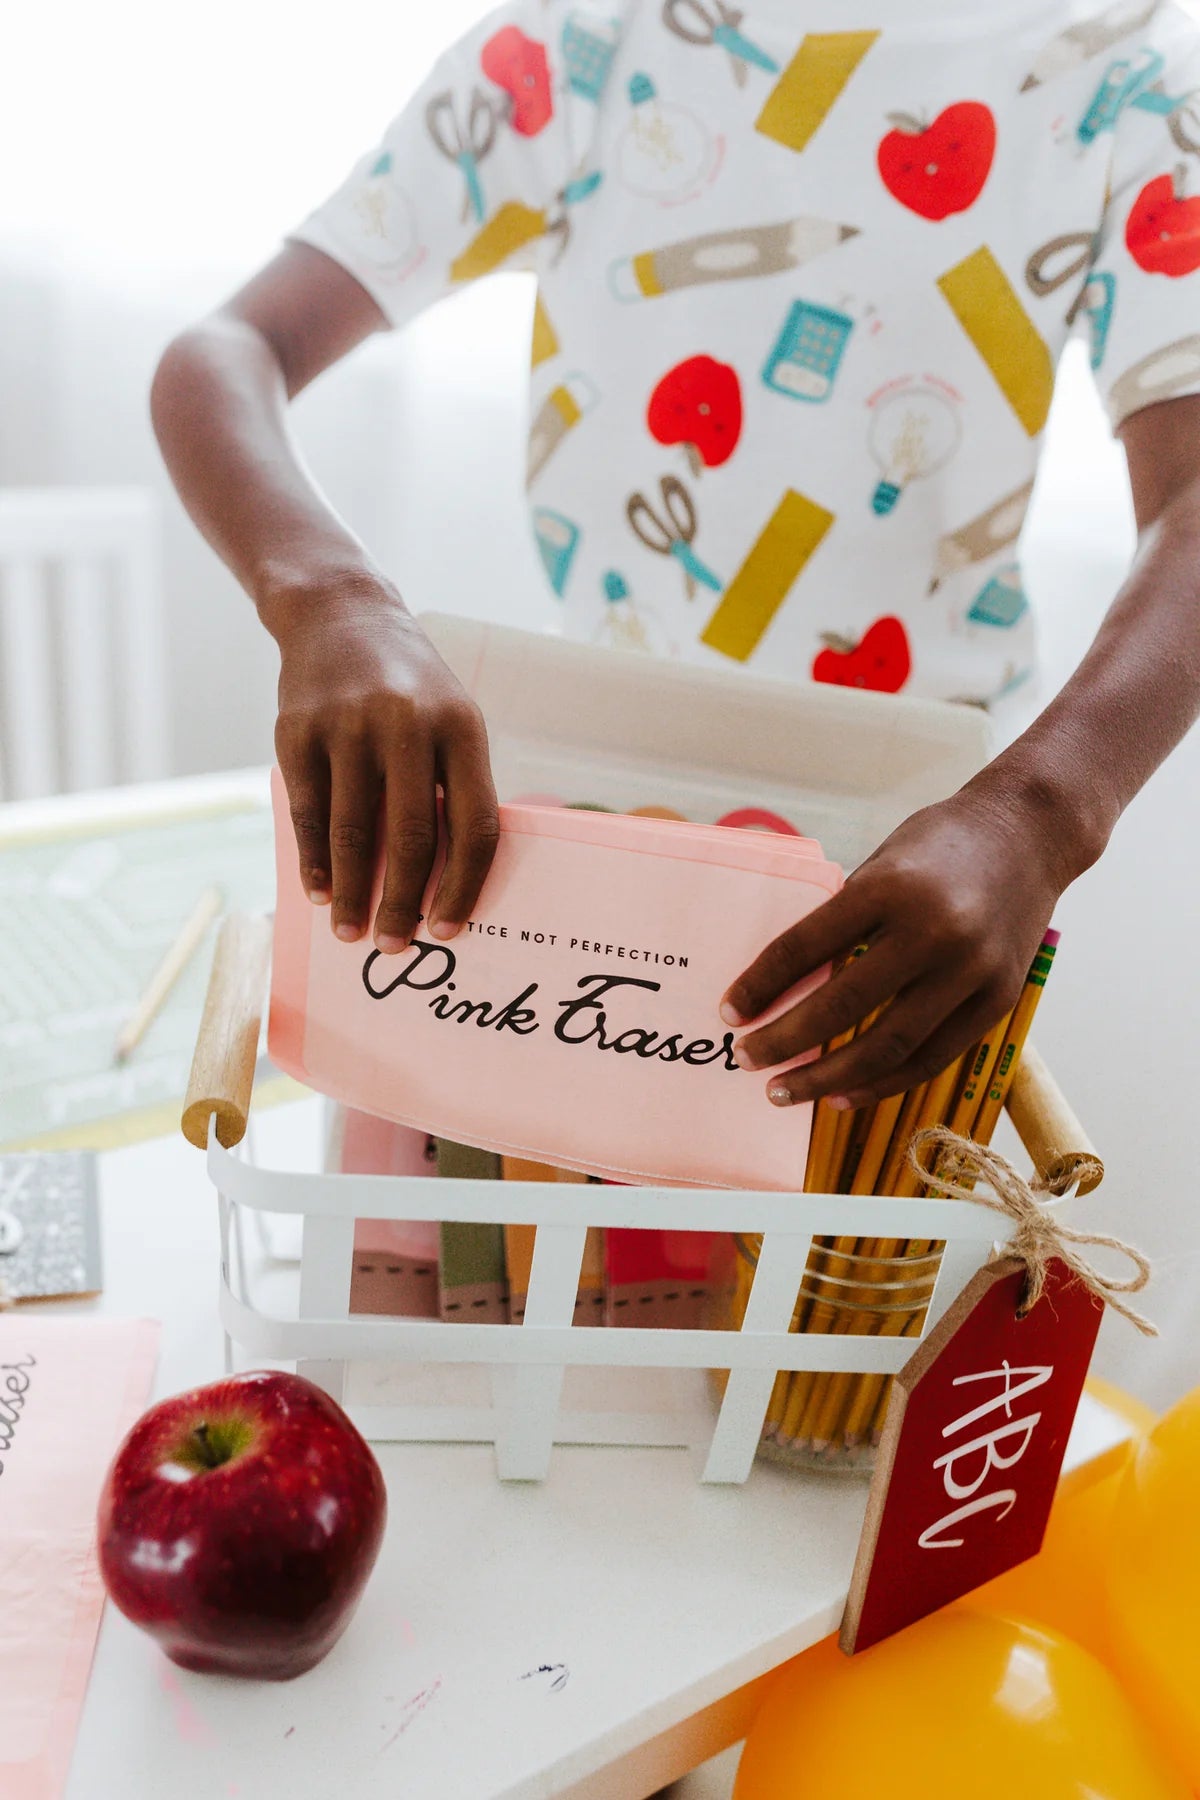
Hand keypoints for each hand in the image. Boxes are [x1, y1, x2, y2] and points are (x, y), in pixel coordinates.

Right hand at [272, 579, 498, 949]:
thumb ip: (454, 788)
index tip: (448, 929)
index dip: (464, 886)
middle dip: (403, 902)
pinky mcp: (299, 730)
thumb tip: (448, 882)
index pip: (474, 826)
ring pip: (353, 831)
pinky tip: (319, 889)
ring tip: (352, 929)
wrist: (341, 615)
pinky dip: (314, 860)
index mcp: (461, 728)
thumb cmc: (410, 687)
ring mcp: (349, 726)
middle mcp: (408, 725)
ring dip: (352, 891)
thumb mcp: (451, 720)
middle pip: (412, 837)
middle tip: (395, 947)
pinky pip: (309, 811)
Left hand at [720, 787, 1065, 1108]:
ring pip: (888, 1045)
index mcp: (890, 886)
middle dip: (784, 1040)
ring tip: (784, 1092)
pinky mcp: (999, 999)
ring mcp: (972, 970)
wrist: (1032, 833)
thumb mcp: (883, 861)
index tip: (729, 1012)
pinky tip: (843, 1094)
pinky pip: (932, 1056)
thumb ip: (844, 917)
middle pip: (842, 1005)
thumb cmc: (942, 843)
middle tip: (746, 1059)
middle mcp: (934, 930)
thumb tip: (786, 983)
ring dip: (828, 1078)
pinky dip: (883, 1082)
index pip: (806, 946)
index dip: (761, 985)